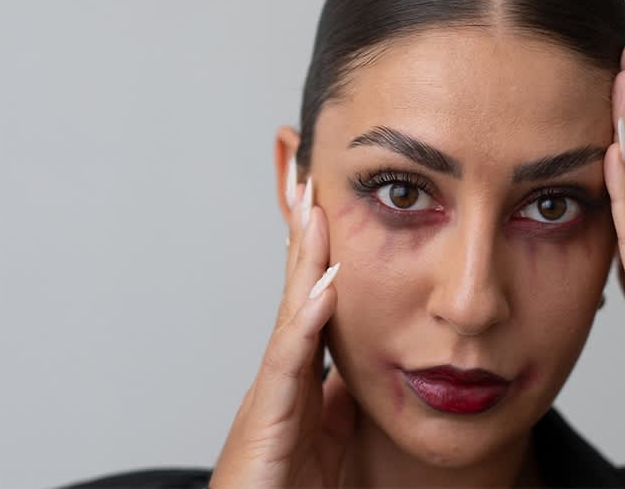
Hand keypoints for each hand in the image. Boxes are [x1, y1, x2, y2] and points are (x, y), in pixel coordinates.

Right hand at [209, 177, 354, 486]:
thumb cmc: (283, 486)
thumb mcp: (326, 435)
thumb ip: (338, 400)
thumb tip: (355, 373)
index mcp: (299, 370)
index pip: (313, 293)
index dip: (319, 246)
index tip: (327, 196)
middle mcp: (281, 369)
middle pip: (293, 284)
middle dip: (300, 228)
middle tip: (307, 168)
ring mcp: (271, 387)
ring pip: (289, 309)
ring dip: (302, 255)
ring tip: (314, 204)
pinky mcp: (269, 415)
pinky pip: (290, 360)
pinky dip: (307, 319)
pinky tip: (325, 284)